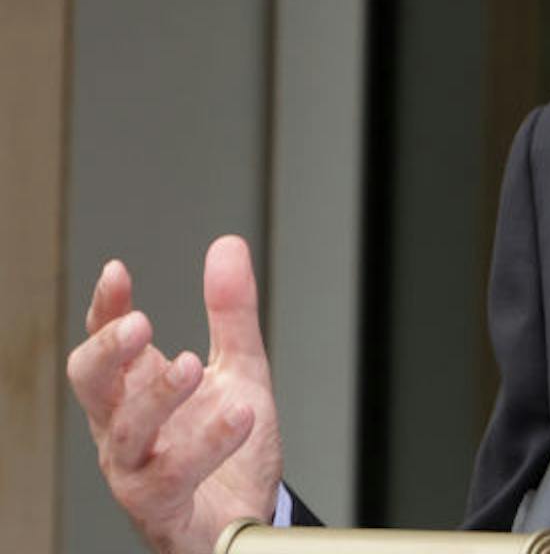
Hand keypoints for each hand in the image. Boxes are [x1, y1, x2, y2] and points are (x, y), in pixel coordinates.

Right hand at [66, 235, 283, 553]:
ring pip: (126, 432)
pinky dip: (207, 442)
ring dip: (157, 396)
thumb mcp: (240, 369)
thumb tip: (228, 247)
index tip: (117, 273)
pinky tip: (239, 416)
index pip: (106, 341)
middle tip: (140, 324)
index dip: (105, 308)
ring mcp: (136, 468)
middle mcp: (125, 428)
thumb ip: (232, 314)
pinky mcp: (161, 506)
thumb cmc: (229, 450)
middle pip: (91, 384)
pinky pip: (172, 475)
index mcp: (136, 389)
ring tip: (189, 365)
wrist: (243, 518)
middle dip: (108, 352)